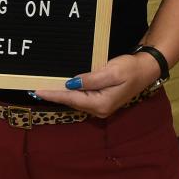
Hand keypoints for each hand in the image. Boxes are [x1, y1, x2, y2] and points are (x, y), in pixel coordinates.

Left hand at [33, 52, 161, 117]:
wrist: (146, 69)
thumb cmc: (130, 69)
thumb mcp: (111, 71)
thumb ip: (91, 79)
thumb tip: (71, 83)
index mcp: (101, 103)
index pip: (70, 98)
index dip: (52, 94)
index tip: (36, 91)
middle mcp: (99, 109)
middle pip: (70, 101)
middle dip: (53, 95)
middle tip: (33, 88)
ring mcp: (100, 106)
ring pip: (74, 100)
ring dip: (59, 94)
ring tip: (41, 88)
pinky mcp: (100, 100)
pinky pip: (80, 98)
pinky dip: (68, 93)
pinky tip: (59, 87)